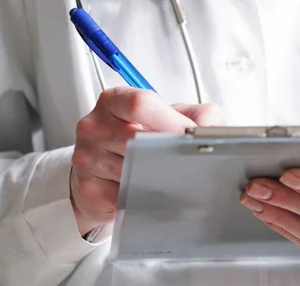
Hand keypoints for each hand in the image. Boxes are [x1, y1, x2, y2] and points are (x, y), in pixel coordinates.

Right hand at [70, 87, 222, 234]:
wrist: (103, 173)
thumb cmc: (142, 140)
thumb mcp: (172, 117)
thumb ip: (199, 116)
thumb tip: (211, 131)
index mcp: (115, 101)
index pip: (141, 104)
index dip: (171, 121)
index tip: (190, 136)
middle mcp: (95, 126)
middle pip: (137, 139)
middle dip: (168, 152)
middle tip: (189, 162)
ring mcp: (88, 158)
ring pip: (133, 170)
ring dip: (159, 177)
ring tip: (171, 177)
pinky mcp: (90, 189)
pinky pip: (125, 196)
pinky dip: (145, 197)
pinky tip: (152, 193)